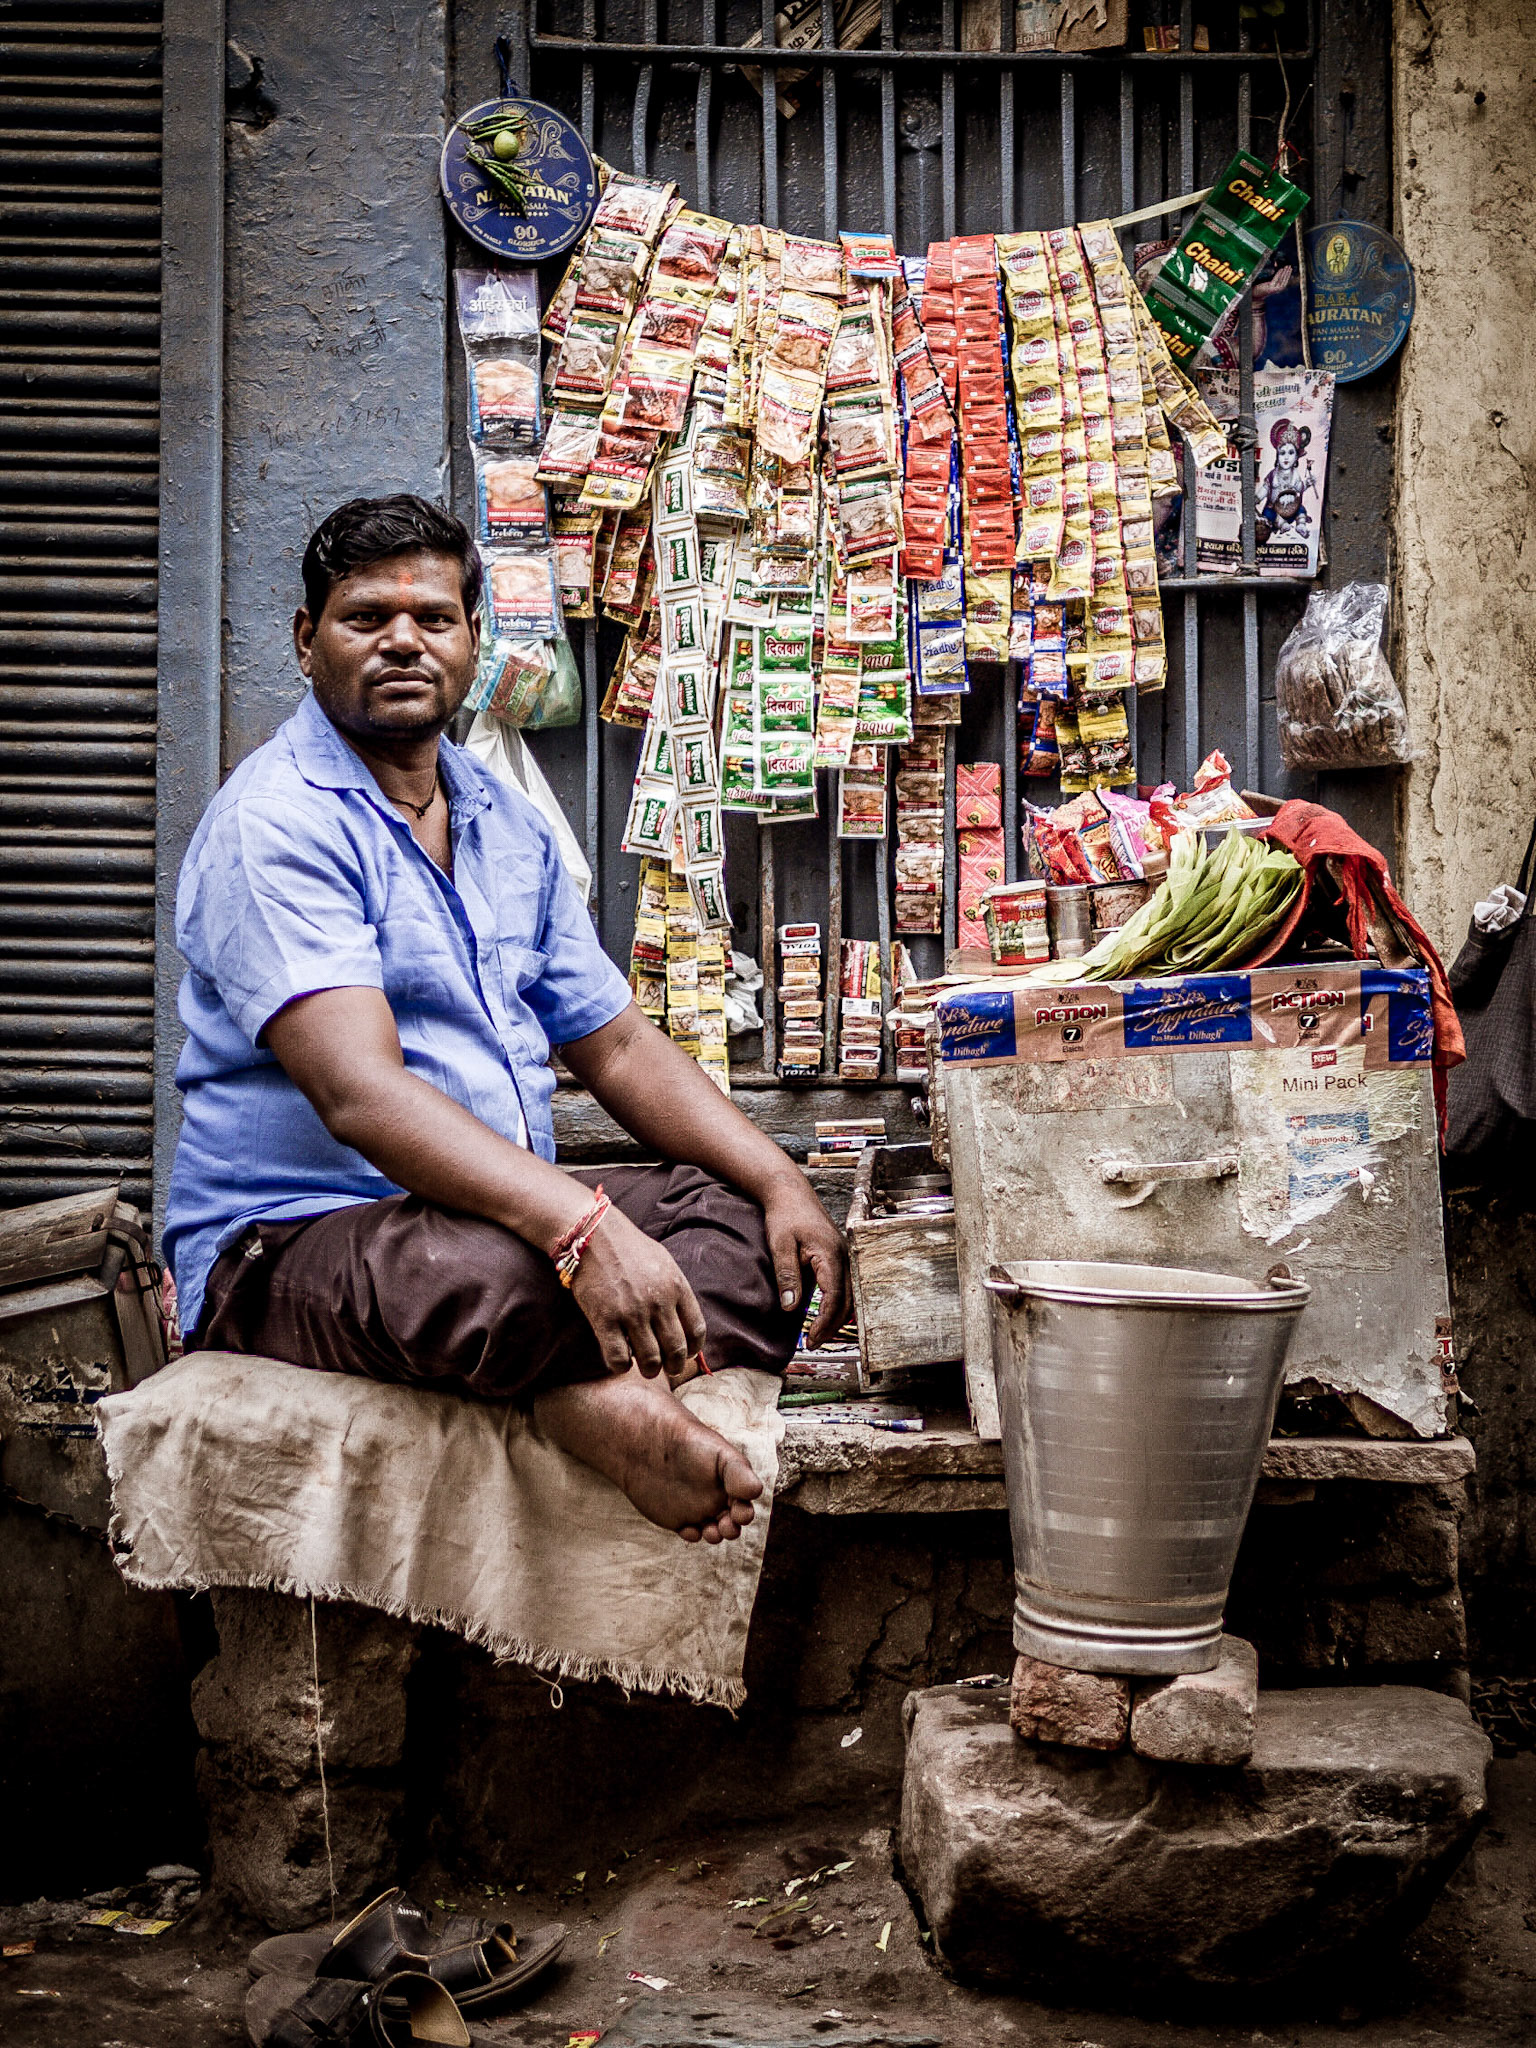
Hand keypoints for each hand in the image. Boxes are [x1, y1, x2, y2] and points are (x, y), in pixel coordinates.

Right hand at [568, 1208, 706, 1378]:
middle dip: (674, 1366)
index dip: (693, 1349)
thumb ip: (676, 1290)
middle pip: (676, 1351)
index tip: (687, 1353)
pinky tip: (620, 1360)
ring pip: (650, 1360)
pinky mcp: (604, 1319)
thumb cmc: (629, 1247)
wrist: (593, 1233)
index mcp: (677, 1287)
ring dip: (650, 1370)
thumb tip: (686, 1319)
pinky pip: (619, 1359)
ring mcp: (632, 1312)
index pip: (696, 1331)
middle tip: (668, 1369)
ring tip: (646, 1369)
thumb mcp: (664, 1262)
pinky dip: (621, 1366)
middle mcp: (658, 1302)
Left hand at [760, 1171, 849, 1348]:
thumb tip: (791, 1308)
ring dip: (837, 1316)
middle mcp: (843, 1256)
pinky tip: (825, 1313)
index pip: (834, 1296)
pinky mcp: (839, 1255)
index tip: (812, 1338)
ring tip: (818, 1334)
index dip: (824, 1321)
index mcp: (830, 1254)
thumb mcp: (780, 1245)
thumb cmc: (784, 1215)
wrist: (789, 1192)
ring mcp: (844, 1255)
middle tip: (813, 1343)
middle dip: (832, 1325)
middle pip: (847, 1300)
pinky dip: (838, 1303)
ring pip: (850, 1294)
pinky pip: (845, 1285)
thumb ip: (787, 1276)